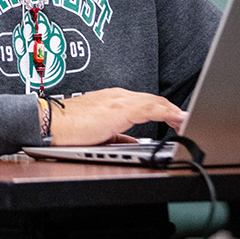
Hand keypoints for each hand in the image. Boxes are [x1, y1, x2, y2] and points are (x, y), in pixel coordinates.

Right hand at [48, 88, 186, 145]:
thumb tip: (131, 143)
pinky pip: (152, 108)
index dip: (164, 111)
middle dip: (173, 111)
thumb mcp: (98, 132)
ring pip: (156, 102)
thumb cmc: (67, 128)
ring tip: (188, 121)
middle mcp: (118, 96)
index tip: (176, 120)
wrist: (51, 123)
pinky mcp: (120, 108)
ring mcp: (120, 100)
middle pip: (154, 100)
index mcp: (113, 100)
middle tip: (186, 122)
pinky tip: (179, 120)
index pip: (145, 103)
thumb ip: (117, 136)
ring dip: (174, 112)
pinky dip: (169, 113)